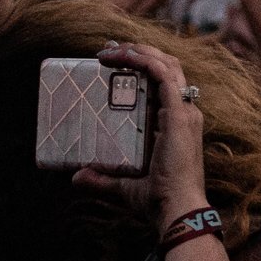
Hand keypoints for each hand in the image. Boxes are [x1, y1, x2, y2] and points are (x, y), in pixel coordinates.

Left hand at [72, 43, 206, 225]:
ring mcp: (184, 112)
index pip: (165, 83)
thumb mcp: (124, 185)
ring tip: (112, 49)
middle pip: (167, 67)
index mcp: (177, 124)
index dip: (142, 66)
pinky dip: (144, 61)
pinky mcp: (178, 114)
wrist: (176, 210)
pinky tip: (124, 57)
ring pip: (167, 65)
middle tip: (109, 50)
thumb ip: (102, 179)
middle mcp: (184, 113)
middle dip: (139, 52)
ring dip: (139, 51)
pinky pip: (163, 75)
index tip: (114, 61)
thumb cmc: (158, 200)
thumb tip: (76, 177)